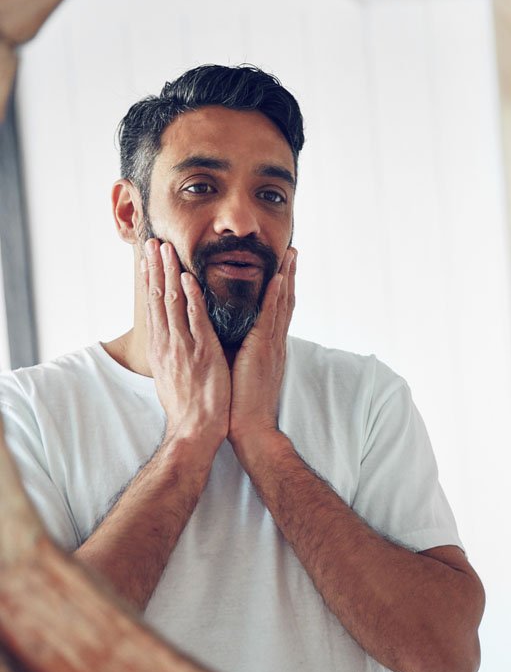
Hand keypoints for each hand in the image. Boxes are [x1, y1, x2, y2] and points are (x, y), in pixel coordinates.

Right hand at [143, 238, 230, 452]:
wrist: (194, 429)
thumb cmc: (187, 405)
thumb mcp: (173, 374)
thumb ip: (173, 352)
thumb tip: (173, 340)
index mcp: (161, 347)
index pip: (153, 307)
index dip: (150, 280)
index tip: (148, 259)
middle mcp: (167, 342)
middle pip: (157, 298)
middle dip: (155, 268)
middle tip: (152, 242)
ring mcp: (183, 346)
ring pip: (172, 302)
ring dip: (169, 273)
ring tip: (166, 249)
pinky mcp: (201, 351)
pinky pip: (195, 319)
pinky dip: (190, 297)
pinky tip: (187, 278)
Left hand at [228, 247, 296, 454]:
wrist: (250, 427)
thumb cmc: (242, 404)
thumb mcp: (243, 370)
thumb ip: (241, 349)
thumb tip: (230, 335)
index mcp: (270, 346)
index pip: (278, 310)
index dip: (282, 287)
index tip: (284, 267)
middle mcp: (275, 342)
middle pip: (286, 301)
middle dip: (289, 274)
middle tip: (292, 251)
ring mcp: (272, 345)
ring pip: (282, 303)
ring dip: (286, 277)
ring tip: (289, 255)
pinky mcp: (263, 350)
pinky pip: (270, 318)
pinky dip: (275, 297)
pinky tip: (277, 279)